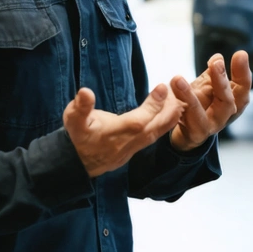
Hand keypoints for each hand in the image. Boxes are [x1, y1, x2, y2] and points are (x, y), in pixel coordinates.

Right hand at [63, 84, 183, 176]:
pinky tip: (171, 115)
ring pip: (154, 136)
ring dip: (169, 119)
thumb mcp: (72, 119)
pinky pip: (152, 139)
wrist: (75, 164)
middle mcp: (123, 145)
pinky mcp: (133, 152)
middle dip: (167, 112)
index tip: (162, 88)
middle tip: (180, 95)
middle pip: (151, 130)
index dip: (151, 106)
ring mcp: (129, 150)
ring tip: (180, 103)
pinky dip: (164, 126)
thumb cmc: (76, 136)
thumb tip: (85, 92)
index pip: (137, 122)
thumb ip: (80, 107)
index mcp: (110, 135)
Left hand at [169, 50, 251, 150]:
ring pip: (200, 114)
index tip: (240, 54)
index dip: (243, 72)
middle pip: (228, 102)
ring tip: (178, 80)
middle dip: (221, 81)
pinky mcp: (191, 135)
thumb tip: (217, 58)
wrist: (185, 132)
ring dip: (189, 97)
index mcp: (231, 103)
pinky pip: (182, 122)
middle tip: (216, 63)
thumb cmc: (200, 105)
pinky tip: (168, 95)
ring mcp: (207, 127)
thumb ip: (213, 74)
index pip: (242, 88)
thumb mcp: (208, 86)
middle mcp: (223, 117)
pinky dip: (174, 109)